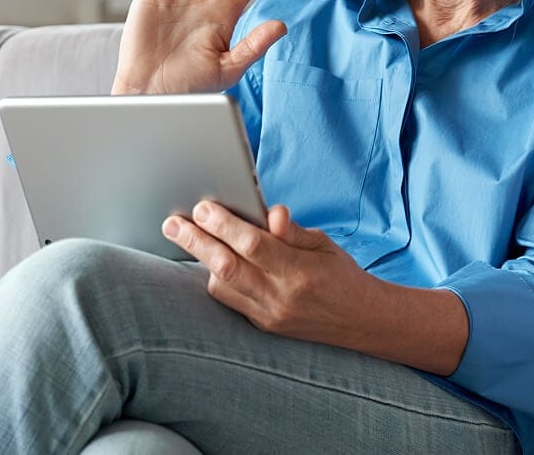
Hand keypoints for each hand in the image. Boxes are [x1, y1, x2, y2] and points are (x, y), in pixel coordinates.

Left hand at [161, 201, 370, 345]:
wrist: (361, 321)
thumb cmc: (341, 274)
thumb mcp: (323, 244)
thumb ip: (292, 231)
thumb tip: (270, 212)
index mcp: (300, 271)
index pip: (253, 245)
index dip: (224, 224)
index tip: (202, 207)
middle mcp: (281, 297)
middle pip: (227, 267)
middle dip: (195, 242)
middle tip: (172, 223)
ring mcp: (269, 316)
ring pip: (222, 287)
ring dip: (202, 260)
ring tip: (186, 236)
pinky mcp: (263, 326)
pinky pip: (230, 301)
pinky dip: (217, 279)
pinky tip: (209, 261)